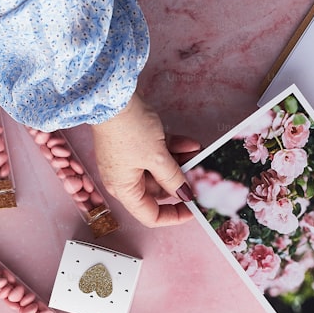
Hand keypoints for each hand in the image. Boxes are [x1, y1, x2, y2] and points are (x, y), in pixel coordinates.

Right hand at [90, 90, 199, 226]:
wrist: (112, 96)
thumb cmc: (127, 129)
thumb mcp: (156, 158)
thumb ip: (173, 178)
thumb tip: (185, 195)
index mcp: (124, 189)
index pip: (150, 216)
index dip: (173, 216)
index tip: (193, 208)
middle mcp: (124, 178)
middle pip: (159, 190)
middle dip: (181, 181)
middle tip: (201, 175)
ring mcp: (129, 160)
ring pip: (160, 169)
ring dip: (181, 162)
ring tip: (199, 154)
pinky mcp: (134, 144)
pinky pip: (157, 153)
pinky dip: (173, 149)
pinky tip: (191, 144)